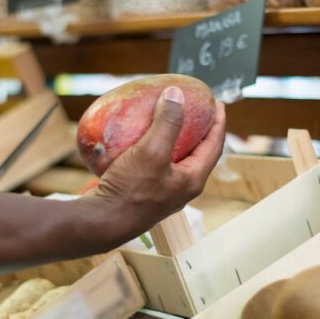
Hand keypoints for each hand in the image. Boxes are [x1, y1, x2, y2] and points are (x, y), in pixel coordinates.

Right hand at [83, 86, 226, 244]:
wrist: (102, 223)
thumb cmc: (130, 191)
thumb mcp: (152, 151)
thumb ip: (167, 122)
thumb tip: (176, 95)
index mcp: (192, 180)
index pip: (214, 146)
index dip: (218, 123)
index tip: (217, 104)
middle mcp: (181, 189)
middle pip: (198, 154)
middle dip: (198, 131)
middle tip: (195, 111)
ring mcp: (163, 193)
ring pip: (176, 161)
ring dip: (175, 140)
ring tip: (168, 121)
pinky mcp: (144, 194)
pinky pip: (155, 166)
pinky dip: (153, 149)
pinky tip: (139, 140)